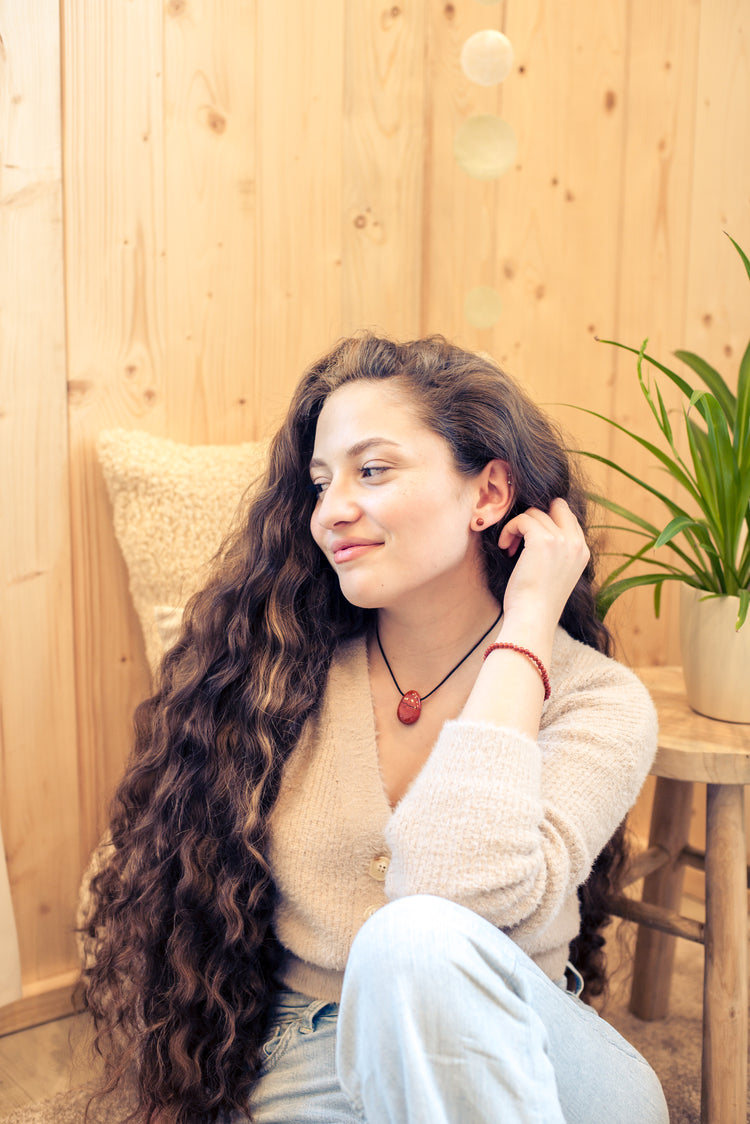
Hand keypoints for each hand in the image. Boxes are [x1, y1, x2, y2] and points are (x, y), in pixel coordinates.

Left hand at [497, 498, 589, 639]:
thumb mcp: (555, 573)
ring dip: (517, 527)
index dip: (545, 522)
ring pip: (535, 513)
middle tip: (519, 536)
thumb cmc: (536, 603)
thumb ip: (556, 551)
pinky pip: (522, 519)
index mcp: (582, 552)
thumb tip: (535, 529)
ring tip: (509, 548)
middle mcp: (576, 544)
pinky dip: (509, 529)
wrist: (533, 620)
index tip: (527, 539)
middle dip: (534, 516)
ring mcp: (561, 541)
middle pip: (556, 506)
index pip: (567, 516)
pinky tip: (504, 547)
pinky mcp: (542, 541)